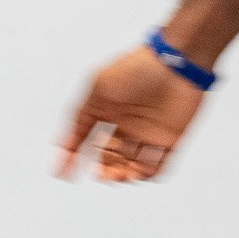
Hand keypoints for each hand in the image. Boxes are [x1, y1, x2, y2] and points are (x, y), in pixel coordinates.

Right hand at [56, 45, 206, 182]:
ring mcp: (148, 133)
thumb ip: (81, 118)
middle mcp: (126, 124)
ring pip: (132, 165)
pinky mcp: (170, 139)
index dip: (73, 157)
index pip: (86, 140)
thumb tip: (63, 144)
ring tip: (119, 175)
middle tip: (101, 173)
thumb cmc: (137, 69)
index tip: (65, 173)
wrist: (175, 63)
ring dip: (123, 175)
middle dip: (104, 169)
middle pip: (110, 157)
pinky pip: (158, 165)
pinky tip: (137, 172)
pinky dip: (147, 173)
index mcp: (108, 110)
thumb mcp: (98, 89)